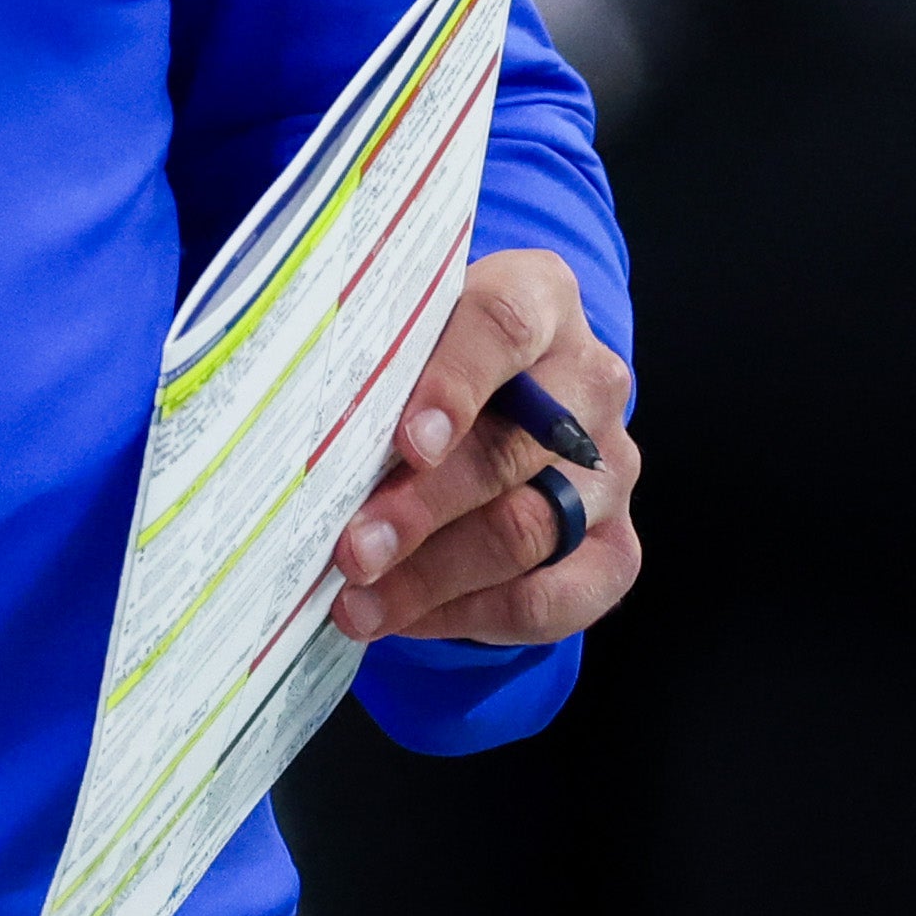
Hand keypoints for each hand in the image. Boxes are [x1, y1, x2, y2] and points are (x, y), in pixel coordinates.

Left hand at [330, 248, 642, 650]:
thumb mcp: (406, 335)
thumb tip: (300, 430)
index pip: (506, 326)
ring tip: (357, 601)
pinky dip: (471, 615)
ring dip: (433, 575)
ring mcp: (610, 469)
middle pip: (510, 450)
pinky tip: (405, 617)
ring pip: (527, 531)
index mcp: (541, 298)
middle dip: (422, 509)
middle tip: (352, 549)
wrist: (500, 404)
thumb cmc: (427, 362)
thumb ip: (375, 361)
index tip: (406, 443)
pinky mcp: (615, 548)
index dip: (456, 384)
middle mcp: (590, 381)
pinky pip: (552, 599)